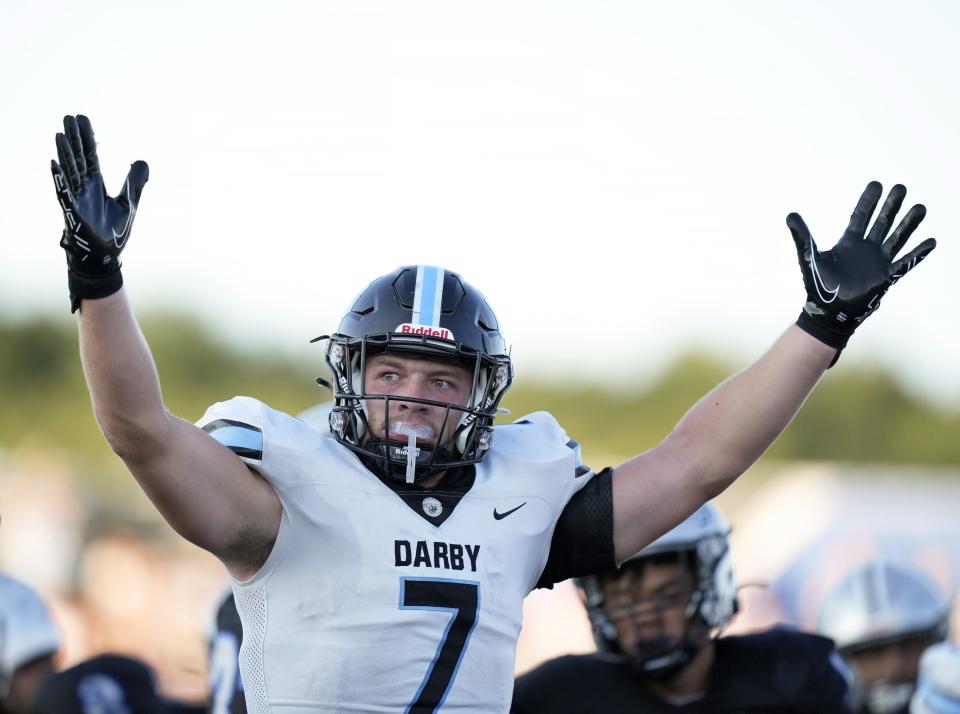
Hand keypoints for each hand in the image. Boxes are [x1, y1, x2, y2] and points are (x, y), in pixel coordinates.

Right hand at [51, 115, 148, 310]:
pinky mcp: (72, 212)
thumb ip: (134, 183)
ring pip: (69, 172)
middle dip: (74, 139)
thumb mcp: (129, 203)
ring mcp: (76, 199)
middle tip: (68, 117)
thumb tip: (143, 161)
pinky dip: (60, 179)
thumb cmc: (114, 232)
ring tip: (61, 134)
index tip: (82, 119)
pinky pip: (64, 193)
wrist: (106, 257)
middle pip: (78, 158)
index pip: (90, 156)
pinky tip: (55, 164)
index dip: (87, 138)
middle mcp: (84, 188)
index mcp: (96, 185)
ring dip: (65, 153)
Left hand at [788, 181, 935, 362]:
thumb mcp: (810, 257)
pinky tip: (930, 241)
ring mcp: (878, 262)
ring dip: (908, 224)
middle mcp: (866, 249)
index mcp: (848, 242)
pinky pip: (906, 263)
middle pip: (882, 222)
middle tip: (901, 188)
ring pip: (897, 238)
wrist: (830, 313)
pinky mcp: (887, 277)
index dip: (868, 200)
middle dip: (891, 206)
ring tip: (920, 207)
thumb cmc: (818, 286)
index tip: (877, 184)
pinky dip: (918, 253)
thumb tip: (790, 215)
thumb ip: (802, 236)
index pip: (861, 216)